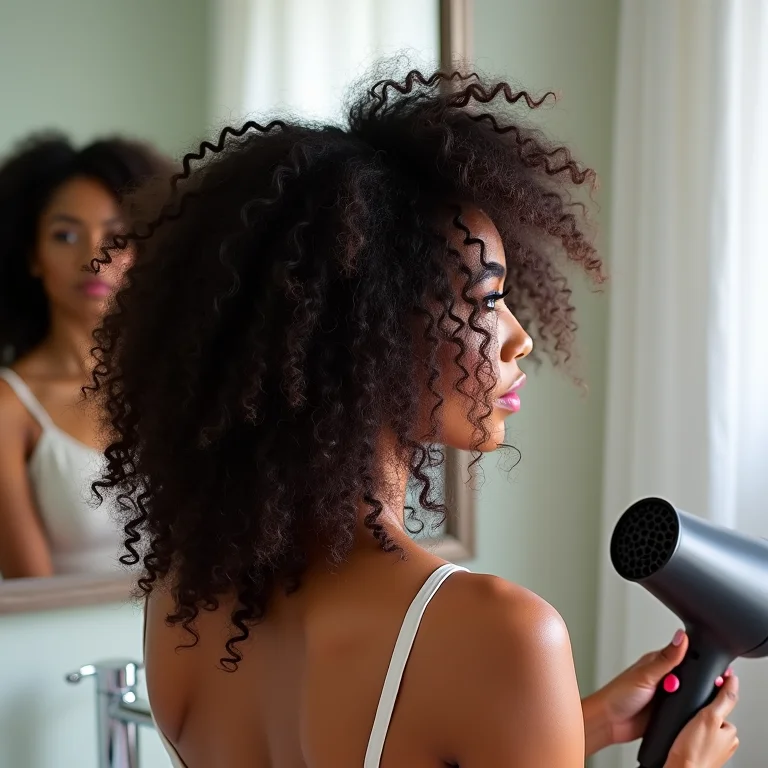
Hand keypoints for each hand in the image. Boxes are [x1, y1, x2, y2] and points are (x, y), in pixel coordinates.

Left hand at [584, 630, 707, 751]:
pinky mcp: (670, 713)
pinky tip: (699, 714)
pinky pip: (688, 711)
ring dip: (699, 697)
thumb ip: (666, 658)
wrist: (609, 722)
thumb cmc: (618, 694)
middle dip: (704, 680)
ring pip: (693, 694)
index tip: (718, 664)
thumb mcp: (646, 674)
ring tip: (707, 699)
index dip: (702, 658)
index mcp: (659, 663)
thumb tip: (681, 637)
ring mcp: (669, 696)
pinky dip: (694, 712)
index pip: (686, 655)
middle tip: (716, 683)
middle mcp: (666, 678)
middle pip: (693, 676)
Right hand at [666, 672, 738, 767]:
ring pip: (696, 722)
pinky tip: (676, 731)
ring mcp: (707, 746)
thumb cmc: (694, 751)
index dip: (707, 695)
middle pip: (707, 712)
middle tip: (685, 711)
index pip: (720, 703)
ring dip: (687, 719)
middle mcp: (721, 740)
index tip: (697, 691)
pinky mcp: (694, 749)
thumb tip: (733, 680)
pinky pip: (688, 732)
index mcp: (729, 732)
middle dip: (695, 709)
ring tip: (679, 721)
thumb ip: (723, 699)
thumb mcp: (710, 717)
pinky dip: (682, 729)